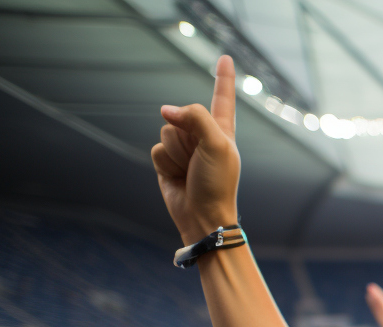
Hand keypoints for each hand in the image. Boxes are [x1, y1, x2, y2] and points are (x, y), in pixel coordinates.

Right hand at [151, 56, 240, 245]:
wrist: (201, 215)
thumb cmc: (217, 182)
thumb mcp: (216, 144)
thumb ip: (195, 117)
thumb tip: (166, 111)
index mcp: (222, 130)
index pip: (222, 97)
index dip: (224, 77)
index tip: (226, 57)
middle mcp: (203, 136)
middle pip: (182, 115)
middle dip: (185, 136)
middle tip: (199, 160)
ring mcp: (184, 148)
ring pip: (166, 131)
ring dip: (176, 152)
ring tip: (190, 170)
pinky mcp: (168, 161)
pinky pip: (156, 149)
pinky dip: (165, 162)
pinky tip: (177, 176)